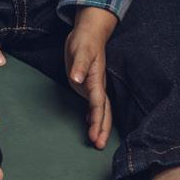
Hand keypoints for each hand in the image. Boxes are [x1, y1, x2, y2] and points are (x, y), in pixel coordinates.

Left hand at [65, 7, 117, 147]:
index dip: (97, 119)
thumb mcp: (81, 49)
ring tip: (98, 142)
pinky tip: (90, 124)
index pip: (98, 103)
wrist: (89, 33)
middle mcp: (97, 86)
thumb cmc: (85, 40)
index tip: (95, 134)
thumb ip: (80, 65)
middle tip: (99, 145)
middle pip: (103, 111)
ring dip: (100, 125)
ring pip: (100, 110)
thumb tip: (76, 79)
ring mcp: (94, 87)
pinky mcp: (88, 85)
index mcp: (96, 79)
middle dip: (102, 128)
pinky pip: (94, 105)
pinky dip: (93, 116)